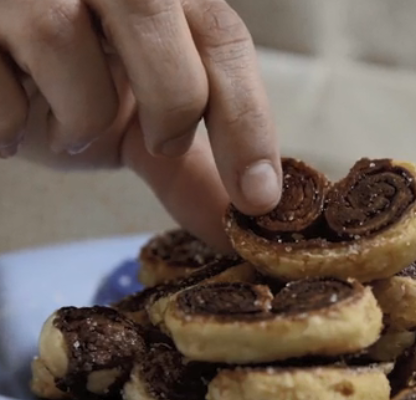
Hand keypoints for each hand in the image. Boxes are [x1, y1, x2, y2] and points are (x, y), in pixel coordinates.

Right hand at [0, 0, 281, 250]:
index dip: (247, 120)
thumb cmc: (76, 83)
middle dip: (171, 100)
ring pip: (59, 34)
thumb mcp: (140, 119)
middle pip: (152, 9)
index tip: (258, 197)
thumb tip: (238, 230)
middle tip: (162, 144)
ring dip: (77, 113)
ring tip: (67, 125)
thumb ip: (191, 166)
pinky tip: (15, 113)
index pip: (221, 36)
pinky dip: (9, 119)